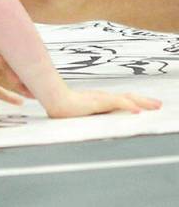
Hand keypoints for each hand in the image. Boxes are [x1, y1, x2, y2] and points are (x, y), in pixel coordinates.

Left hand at [0, 44, 32, 104]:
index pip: (12, 60)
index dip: (19, 68)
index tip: (24, 77)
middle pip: (16, 73)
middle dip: (27, 79)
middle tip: (39, 88)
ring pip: (13, 84)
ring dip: (23, 89)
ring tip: (37, 96)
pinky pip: (2, 93)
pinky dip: (10, 97)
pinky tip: (21, 103)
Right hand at [43, 89, 161, 118]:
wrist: (54, 100)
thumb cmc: (62, 107)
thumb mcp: (79, 110)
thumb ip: (86, 111)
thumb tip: (93, 115)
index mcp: (99, 100)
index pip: (121, 99)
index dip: (134, 101)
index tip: (145, 105)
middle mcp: (102, 97)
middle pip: (127, 97)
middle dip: (144, 101)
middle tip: (158, 105)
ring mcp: (101, 98)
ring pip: (126, 99)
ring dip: (142, 102)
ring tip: (155, 106)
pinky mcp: (99, 101)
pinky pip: (117, 103)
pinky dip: (129, 106)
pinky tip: (138, 110)